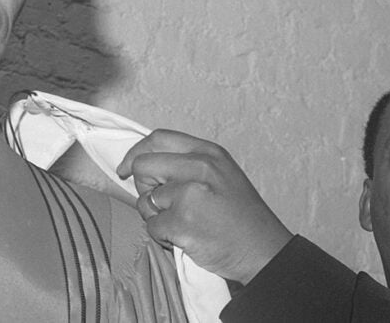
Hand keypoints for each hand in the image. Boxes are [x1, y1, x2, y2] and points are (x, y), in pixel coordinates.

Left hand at [116, 129, 292, 284]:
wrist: (263, 250)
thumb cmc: (241, 218)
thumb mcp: (221, 174)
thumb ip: (188, 165)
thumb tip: (144, 164)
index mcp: (208, 152)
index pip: (158, 138)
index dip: (135, 153)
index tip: (126, 168)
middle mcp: (199, 167)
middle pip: (143, 166)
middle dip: (143, 188)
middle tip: (162, 204)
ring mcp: (190, 194)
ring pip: (145, 200)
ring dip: (156, 217)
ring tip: (185, 224)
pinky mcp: (182, 222)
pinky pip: (151, 227)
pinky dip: (163, 237)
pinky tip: (186, 238)